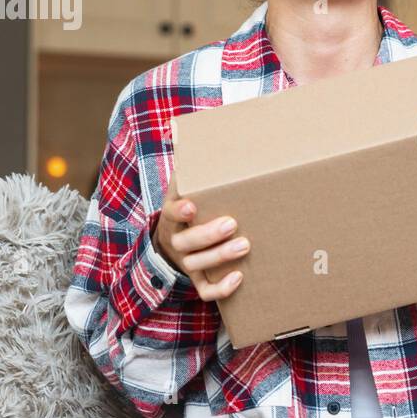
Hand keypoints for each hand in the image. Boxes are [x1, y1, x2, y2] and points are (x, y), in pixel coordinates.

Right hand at [152, 171, 247, 300]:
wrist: (174, 239)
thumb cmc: (188, 204)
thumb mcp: (184, 183)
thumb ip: (188, 160)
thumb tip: (180, 126)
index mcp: (173, 215)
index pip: (170, 213)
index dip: (179, 211)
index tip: (192, 204)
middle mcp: (177, 241)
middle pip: (186, 242)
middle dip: (208, 234)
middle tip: (232, 224)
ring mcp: (187, 262)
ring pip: (198, 265)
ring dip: (220, 257)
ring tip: (245, 245)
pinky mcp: (198, 279)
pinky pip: (205, 291)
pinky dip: (220, 289)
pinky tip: (239, 279)